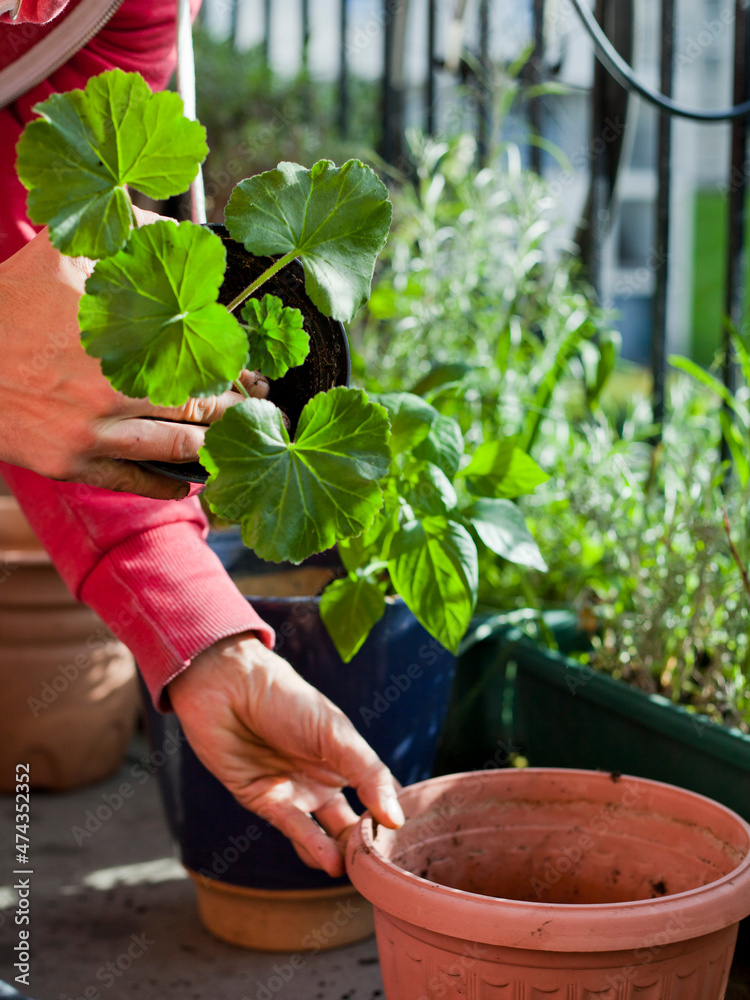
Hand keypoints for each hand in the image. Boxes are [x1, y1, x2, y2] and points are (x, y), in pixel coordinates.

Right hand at [0, 209, 267, 499]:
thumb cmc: (10, 306)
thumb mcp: (62, 253)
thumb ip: (124, 239)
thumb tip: (176, 235)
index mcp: (118, 334)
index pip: (201, 356)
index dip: (235, 371)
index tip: (254, 377)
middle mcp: (112, 384)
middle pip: (198, 404)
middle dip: (235, 410)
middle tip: (259, 410)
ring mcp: (93, 430)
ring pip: (177, 446)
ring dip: (212, 447)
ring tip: (232, 443)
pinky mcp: (73, 463)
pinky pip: (137, 482)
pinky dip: (170, 486)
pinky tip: (192, 484)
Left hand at [168, 634, 404, 875]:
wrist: (229, 688)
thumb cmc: (287, 699)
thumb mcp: (336, 733)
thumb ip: (368, 774)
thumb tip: (397, 818)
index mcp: (346, 759)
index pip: (379, 795)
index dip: (395, 817)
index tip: (415, 843)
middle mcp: (323, 780)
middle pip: (353, 824)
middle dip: (367, 847)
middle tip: (383, 869)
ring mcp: (295, 793)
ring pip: (325, 835)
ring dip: (341, 854)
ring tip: (356, 871)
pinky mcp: (264, 802)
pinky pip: (293, 830)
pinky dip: (313, 848)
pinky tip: (332, 862)